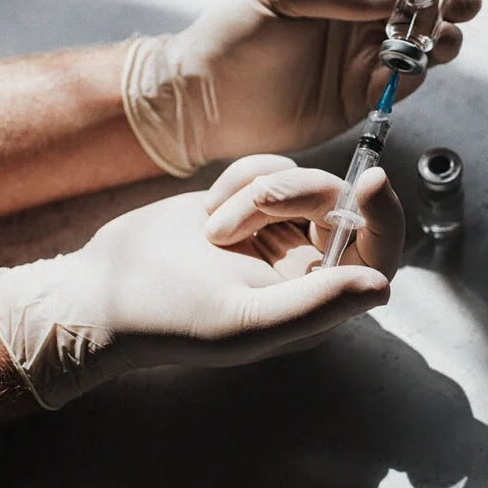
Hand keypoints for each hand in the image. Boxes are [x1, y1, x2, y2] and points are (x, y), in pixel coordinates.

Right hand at [0, 155, 403, 408]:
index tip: (371, 181)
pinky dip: (240, 177)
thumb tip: (382, 286)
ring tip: (212, 228)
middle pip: (340, 204)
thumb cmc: (169, 317)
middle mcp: (309, 267)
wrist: (102, 289)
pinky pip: (271, 167)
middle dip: (291, 196)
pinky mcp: (252, 203)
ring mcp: (281, 232)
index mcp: (319, 302)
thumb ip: (316, 305)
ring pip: (303, 180)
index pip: (379, 254)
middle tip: (230, 222)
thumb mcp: (245, 321)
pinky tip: (207, 210)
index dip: (385, 216)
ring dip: (254, 191)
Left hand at [123, 0, 480, 175]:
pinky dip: (415, 75)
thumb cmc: (229, 39)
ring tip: (440, 38)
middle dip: (447, 0)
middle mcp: (354, 22)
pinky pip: (401, 84)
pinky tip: (412, 68)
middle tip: (463, 2)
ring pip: (418, 45)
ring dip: (439, 38)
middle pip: (416, 6)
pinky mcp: (360, 100)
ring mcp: (359, 62)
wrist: (205, 104)